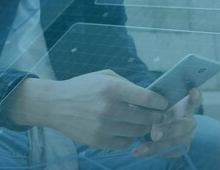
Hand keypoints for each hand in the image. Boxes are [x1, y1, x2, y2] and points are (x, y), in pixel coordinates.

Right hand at [10, 70, 167, 149]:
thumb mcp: (105, 76)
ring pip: (137, 132)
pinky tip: (128, 130)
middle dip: (156, 117)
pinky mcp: (98, 141)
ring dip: (145, 127)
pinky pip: (124, 143)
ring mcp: (103, 127)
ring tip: (145, 122)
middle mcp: (108, 109)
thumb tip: (149, 95)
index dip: (160, 102)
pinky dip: (130, 137)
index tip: (164, 103)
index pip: (146, 98)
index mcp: (112, 89)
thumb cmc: (83, 87)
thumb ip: (128, 84)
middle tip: (159, 115)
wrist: (55, 104)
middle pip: (145, 118)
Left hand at [132, 89, 201, 157]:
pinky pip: (170, 152)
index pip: (194, 100)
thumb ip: (153, 103)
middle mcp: (189, 120)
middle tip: (154, 135)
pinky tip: (138, 152)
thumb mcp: (156, 104)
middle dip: (169, 131)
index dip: (196, 97)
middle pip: (185, 126)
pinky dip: (153, 153)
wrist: (161, 126)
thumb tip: (138, 102)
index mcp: (184, 105)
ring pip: (177, 142)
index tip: (193, 91)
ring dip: (158, 146)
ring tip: (139, 149)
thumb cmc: (159, 110)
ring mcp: (187, 135)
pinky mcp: (182, 148)